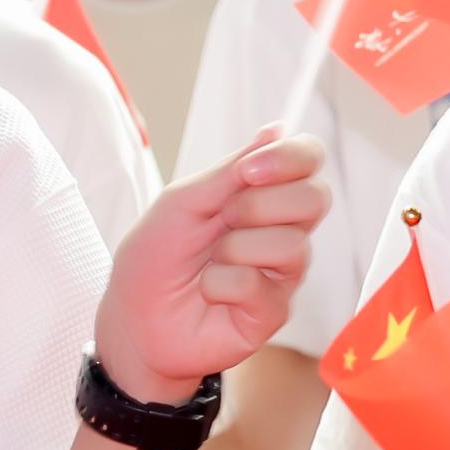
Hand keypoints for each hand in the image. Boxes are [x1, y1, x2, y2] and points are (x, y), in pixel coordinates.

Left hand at [95, 130, 330, 399]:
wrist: (134, 320)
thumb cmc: (155, 259)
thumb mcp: (182, 202)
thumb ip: (229, 170)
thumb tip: (276, 129)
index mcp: (260, 194)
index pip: (307, 159)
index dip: (292, 157)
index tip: (249, 171)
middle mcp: (280, 229)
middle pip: (315, 198)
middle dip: (259, 205)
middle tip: (222, 220)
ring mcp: (281, 272)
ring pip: (292, 244)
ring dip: (234, 249)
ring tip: (209, 263)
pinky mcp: (274, 310)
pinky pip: (261, 284)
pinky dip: (222, 284)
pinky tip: (209, 291)